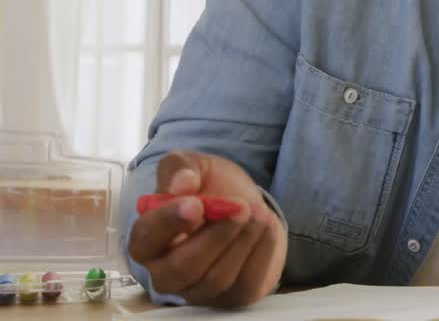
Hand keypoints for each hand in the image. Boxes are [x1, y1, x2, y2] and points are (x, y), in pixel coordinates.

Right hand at [128, 151, 286, 307]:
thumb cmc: (209, 189)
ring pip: (216, 278)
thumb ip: (180, 168)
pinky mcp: (232, 297)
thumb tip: (180, 184)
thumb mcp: (194, 166)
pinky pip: (246, 284)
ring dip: (243, 241)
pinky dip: (262, 253)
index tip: (195, 205)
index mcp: (147, 240)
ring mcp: (199, 290)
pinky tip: (267, 227)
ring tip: (259, 212)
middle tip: (242, 208)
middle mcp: (166, 273)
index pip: (145, 239)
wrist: (245, 207)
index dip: (168, 223)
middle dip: (216, 236)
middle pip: (182, 268)